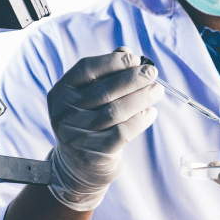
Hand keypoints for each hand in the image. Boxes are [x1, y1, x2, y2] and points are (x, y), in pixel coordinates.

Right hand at [46, 47, 163, 210]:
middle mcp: (65, 113)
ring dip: (142, 98)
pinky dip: (140, 120)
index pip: (87, 70)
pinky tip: (151, 113)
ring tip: (158, 91)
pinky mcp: (94, 153)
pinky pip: (123, 133)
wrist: (79, 166)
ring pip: (116, 111)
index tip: (135, 59)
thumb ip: (105, 73)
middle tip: (153, 73)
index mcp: (61, 92)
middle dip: (133, 79)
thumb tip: (127, 53)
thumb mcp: (88, 97)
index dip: (113, 62)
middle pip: (104, 91)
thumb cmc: (89, 122)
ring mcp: (77, 135)